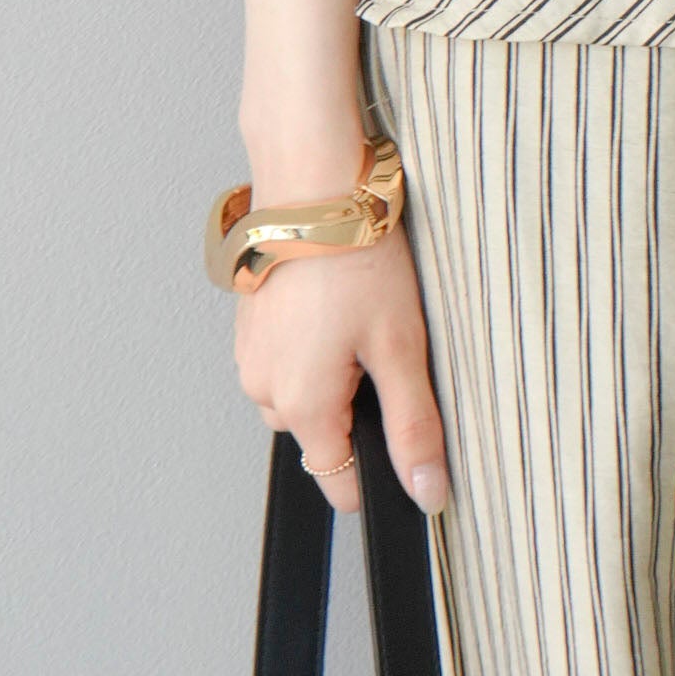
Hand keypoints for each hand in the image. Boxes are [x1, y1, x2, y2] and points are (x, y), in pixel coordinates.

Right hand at [232, 220, 451, 515]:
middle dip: (357, 407)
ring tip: (358, 315)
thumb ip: (413, 428)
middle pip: (323, 436)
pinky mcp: (249, 325)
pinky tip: (334, 302)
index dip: (379, 470)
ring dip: (333, 374)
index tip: (402, 425)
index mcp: (300, 405)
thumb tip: (426, 493)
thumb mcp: (400, 346)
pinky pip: (287, 359)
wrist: (312, 183)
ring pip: (304, 395)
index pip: (340, 483)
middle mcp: (264, 388)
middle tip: (383, 344)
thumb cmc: (355, 256)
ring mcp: (250, 355)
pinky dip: (313, 344)